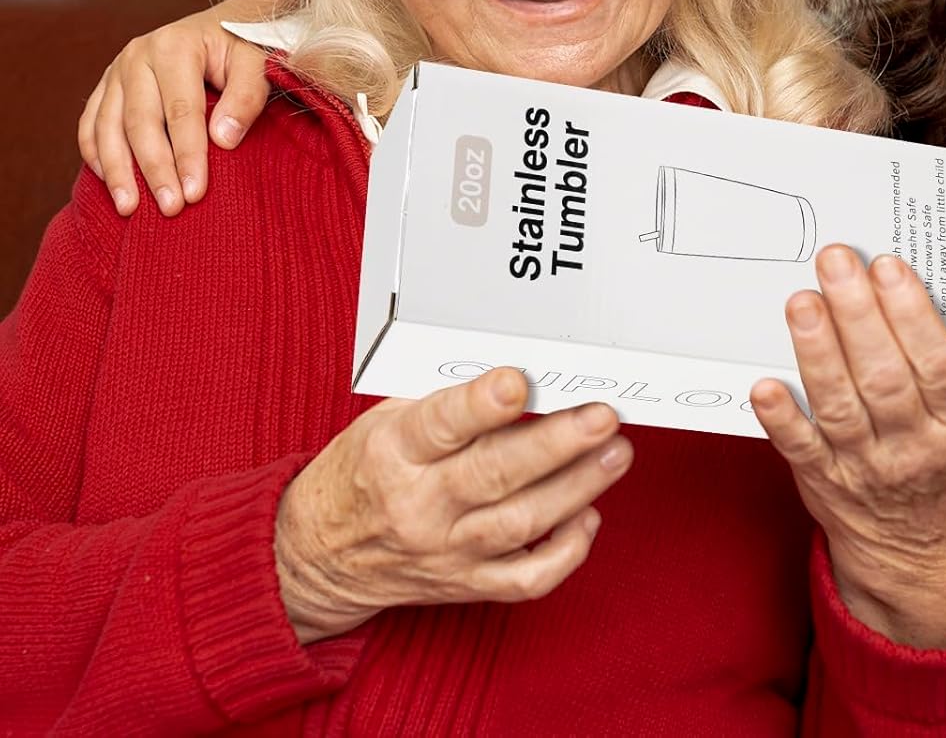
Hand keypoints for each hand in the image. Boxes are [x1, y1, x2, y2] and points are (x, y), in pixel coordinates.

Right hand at [77, 0, 275, 216]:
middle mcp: (137, 55)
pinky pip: (91, 124)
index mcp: (175, 45)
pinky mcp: (107, 85)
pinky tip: (109, 183)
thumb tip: (223, 140)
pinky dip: (96, 155)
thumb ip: (247, 96)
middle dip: (154, 170)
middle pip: (140, 123)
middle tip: (169, 208)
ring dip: (116, 171)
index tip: (195, 192)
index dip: (187, 154)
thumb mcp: (258, 62)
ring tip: (129, 208)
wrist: (224, 25)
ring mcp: (117, 70)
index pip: (181, 111)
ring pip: (107, 127)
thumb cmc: (244, 47)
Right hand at [274, 368, 633, 642]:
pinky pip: (525, 580)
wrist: (316, 555)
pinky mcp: (465, 585)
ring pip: (521, 523)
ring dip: (577, 487)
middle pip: (495, 474)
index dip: (481, 404)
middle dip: (557, 443)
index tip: (518, 381)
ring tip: (616, 452)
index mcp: (394, 452)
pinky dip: (566, 551)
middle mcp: (419, 505)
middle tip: (603, 416)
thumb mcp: (385, 419)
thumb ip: (447, 399)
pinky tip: (587, 514)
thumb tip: (520, 372)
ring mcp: (445, 551)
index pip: (441, 426)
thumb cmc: (363, 470)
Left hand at [751, 246, 945, 648]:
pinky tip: (766, 386)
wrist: (915, 545)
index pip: (937, 362)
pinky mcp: (823, 481)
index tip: (887, 265)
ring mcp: (867, 466)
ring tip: (802, 302)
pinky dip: (783, 419)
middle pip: (885, 377)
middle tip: (835, 261)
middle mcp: (916, 445)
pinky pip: (801, 449)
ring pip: (841, 406)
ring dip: (818, 353)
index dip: (912, 313)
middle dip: (857, 315)